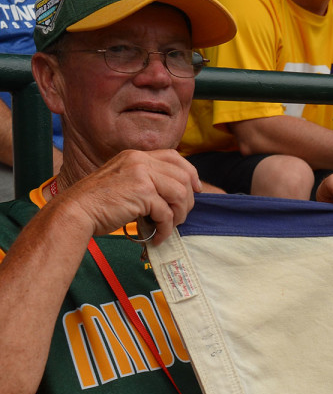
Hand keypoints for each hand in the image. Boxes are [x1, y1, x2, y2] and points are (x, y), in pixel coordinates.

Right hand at [53, 149, 199, 245]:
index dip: (191, 173)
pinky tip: (156, 237)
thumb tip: (179, 193)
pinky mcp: (142, 193)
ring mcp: (142, 175)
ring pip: (180, 194)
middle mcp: (140, 161)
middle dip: (187, 201)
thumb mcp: (124, 181)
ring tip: (167, 227)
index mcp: (136, 156)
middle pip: (183, 177)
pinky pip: (167, 213)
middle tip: (179, 217)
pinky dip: (166, 229)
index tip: (196, 189)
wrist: (76, 210)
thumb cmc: (98, 202)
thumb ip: (147, 180)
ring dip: (178, 215)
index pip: (175, 157)